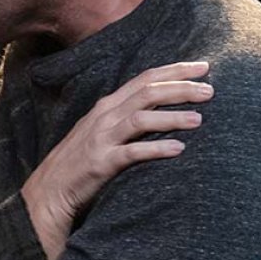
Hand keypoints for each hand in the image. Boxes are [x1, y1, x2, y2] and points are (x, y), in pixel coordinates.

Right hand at [21, 60, 211, 259]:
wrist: (50, 191)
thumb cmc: (80, 163)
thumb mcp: (101, 132)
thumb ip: (125, 118)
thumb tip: (159, 109)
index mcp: (107, 106)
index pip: (145, 79)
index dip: (175, 71)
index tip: (203, 67)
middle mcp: (104, 117)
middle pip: (147, 93)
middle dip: (180, 89)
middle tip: (210, 91)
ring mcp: (102, 139)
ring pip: (141, 119)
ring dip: (172, 117)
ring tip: (199, 120)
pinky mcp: (101, 163)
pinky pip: (133, 153)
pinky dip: (156, 149)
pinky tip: (179, 150)